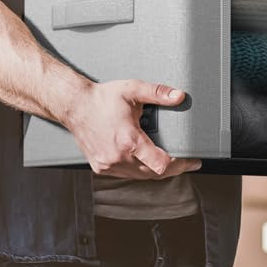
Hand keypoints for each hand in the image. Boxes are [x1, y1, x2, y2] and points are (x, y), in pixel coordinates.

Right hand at [66, 78, 199, 180]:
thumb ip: (157, 93)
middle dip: (174, 169)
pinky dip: (138, 170)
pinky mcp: (101, 167)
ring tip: (170, 163)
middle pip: (154, 174)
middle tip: (187, 163)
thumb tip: (179, 96)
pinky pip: (126, 174)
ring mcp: (108, 164)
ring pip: (140, 177)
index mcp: (128, 140)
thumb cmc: (101, 98)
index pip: (161, 164)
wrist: (74, 106)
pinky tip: (146, 162)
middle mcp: (118, 157)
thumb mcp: (132, 90)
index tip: (192, 161)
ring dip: (156, 171)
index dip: (180, 165)